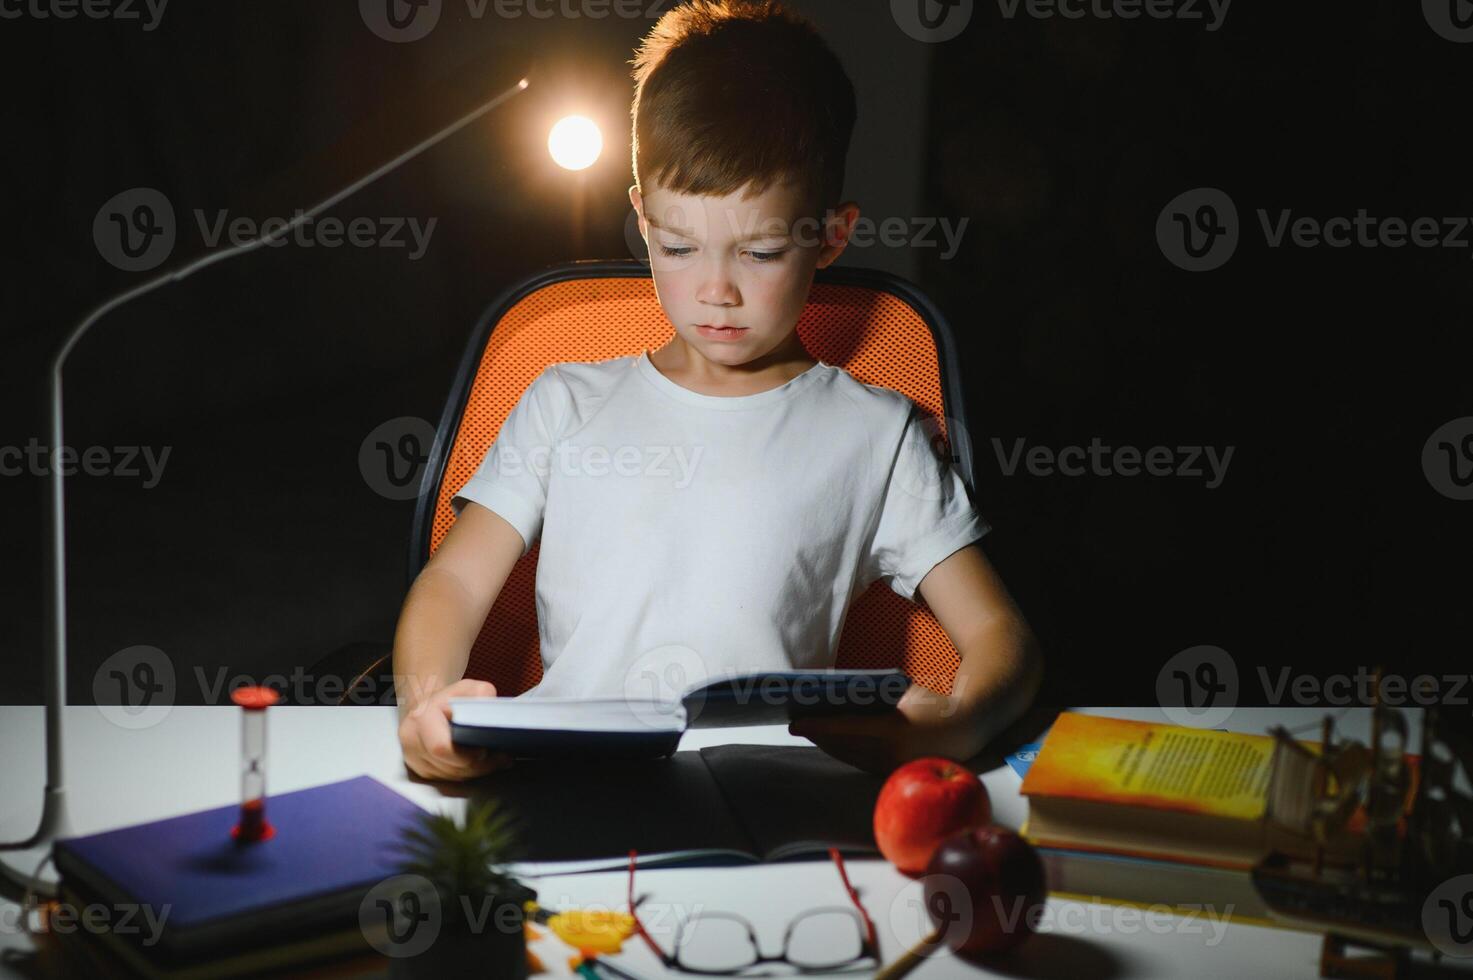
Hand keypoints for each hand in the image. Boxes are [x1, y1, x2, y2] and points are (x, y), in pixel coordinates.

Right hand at [399, 679, 515, 780]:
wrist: (427, 708)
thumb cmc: (448, 698)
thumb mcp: (467, 687)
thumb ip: (482, 693)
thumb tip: (490, 707)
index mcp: (420, 718)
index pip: (442, 748)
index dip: (467, 754)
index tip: (486, 748)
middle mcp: (412, 740)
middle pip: (450, 766)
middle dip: (478, 765)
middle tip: (500, 757)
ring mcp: (413, 758)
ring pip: (451, 776)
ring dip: (475, 771)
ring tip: (495, 760)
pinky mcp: (420, 770)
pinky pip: (447, 779)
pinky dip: (465, 774)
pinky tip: (479, 764)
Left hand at [787, 687, 971, 776]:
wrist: (966, 729)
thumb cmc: (932, 703)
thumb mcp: (904, 691)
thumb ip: (875, 695)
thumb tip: (838, 697)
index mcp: (894, 729)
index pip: (846, 729)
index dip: (818, 726)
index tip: (796, 722)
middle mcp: (891, 753)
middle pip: (843, 745)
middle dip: (817, 735)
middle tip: (794, 724)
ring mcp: (893, 767)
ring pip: (850, 757)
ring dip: (827, 745)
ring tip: (808, 732)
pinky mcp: (894, 773)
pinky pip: (861, 762)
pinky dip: (843, 752)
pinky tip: (830, 743)